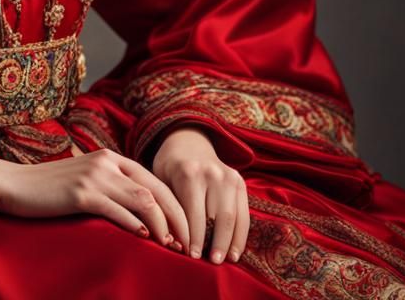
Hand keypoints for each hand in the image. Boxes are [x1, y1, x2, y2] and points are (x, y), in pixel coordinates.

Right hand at [0, 149, 187, 248]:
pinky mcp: (81, 193)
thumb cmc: (49, 189)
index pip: (153, 180)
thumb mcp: (84, 181)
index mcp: (109, 157)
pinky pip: (117, 209)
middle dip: (177, 217)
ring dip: (162, 225)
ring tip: (173, 246)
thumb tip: (139, 215)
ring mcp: (94, 175)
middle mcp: (106, 161)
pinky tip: (145, 238)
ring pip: (142, 199)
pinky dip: (135, 224)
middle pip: (154, 189)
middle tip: (188, 244)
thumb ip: (110, 188)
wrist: (13, 185)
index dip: (173, 206)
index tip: (186, 230)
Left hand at [151, 126, 248, 263]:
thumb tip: (172, 241)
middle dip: (215, 244)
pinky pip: (244, 213)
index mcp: (189, 173)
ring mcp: (229, 176)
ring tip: (225, 260)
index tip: (192, 257)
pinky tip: (235, 250)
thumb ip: (168, 206)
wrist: (187, 141)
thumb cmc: (169, 167)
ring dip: (230, 242)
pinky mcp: (239, 181)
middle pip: (217, 217)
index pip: (194, 214)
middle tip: (211, 264)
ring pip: (233, 217)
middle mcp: (212, 173)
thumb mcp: (160, 180)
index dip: (195, 238)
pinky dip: (240, 234)